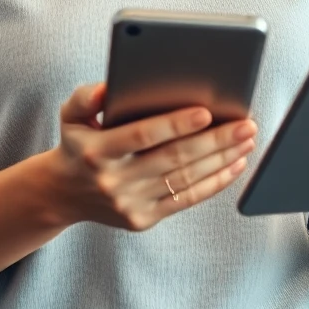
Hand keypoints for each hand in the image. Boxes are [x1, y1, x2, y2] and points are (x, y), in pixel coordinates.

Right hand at [47, 82, 256, 230]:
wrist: (63, 193)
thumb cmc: (76, 143)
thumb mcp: (70, 114)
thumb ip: (86, 97)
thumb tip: (107, 88)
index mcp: (96, 150)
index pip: (142, 136)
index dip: (175, 125)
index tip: (206, 112)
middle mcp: (113, 180)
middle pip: (173, 159)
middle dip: (214, 141)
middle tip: (245, 125)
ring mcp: (129, 203)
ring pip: (184, 180)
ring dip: (221, 160)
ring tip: (246, 141)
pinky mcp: (142, 219)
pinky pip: (185, 200)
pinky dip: (214, 183)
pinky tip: (234, 166)